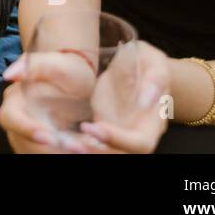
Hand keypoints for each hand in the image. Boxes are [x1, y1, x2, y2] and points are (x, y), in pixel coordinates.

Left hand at [0, 43, 170, 153]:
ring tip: (61, 142)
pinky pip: (91, 143)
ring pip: (104, 152)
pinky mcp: (103, 129)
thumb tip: (148, 100)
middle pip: (120, 155)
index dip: (118, 140)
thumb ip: (156, 78)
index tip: (93, 128)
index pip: (141, 143)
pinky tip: (59, 139)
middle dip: (96, 151)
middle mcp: (137, 133)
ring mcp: (119, 133)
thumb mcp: (153, 60)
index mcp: (153, 121)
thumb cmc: (146, 60)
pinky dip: (76, 143)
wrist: (135, 65)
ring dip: (83, 150)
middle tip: (71, 144)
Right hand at [0, 50, 99, 152]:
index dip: (26, 129)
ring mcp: (29, 133)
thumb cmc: (67, 69)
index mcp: (15, 99)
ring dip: (55, 152)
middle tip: (76, 148)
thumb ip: (33, 65)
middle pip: (22, 141)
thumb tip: (8, 75)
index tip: (49, 137)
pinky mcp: (42, 144)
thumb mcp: (55, 63)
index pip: (9, 118)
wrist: (79, 80)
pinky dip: (61, 152)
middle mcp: (18, 119)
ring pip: (33, 151)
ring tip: (82, 148)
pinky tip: (81, 148)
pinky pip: (47, 153)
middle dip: (47, 149)